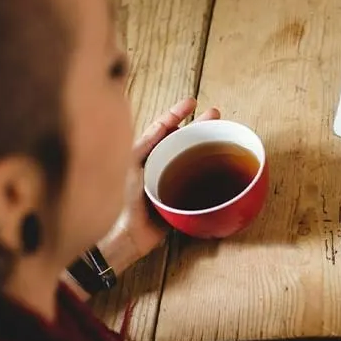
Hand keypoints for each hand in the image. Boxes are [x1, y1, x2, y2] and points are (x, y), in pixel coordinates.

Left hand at [98, 98, 220, 271]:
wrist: (123, 237)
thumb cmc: (119, 202)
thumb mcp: (130, 166)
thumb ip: (144, 145)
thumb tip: (162, 125)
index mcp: (143, 155)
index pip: (162, 128)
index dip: (177, 113)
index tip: (193, 102)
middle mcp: (157, 166)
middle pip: (181, 142)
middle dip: (198, 127)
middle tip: (216, 115)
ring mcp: (168, 184)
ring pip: (191, 161)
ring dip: (205, 149)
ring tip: (222, 136)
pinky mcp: (177, 202)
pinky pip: (196, 187)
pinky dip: (208, 177)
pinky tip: (220, 171)